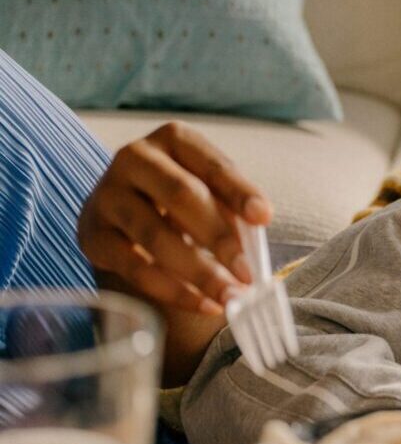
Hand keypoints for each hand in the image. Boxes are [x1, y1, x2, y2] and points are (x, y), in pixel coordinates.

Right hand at [77, 121, 271, 315]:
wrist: (124, 212)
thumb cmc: (182, 198)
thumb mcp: (211, 188)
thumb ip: (234, 202)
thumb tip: (260, 220)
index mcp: (173, 139)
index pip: (212, 164)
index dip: (239, 191)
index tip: (264, 218)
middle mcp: (134, 158)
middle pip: (180, 196)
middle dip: (218, 237)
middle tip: (247, 272)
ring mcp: (107, 195)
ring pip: (154, 235)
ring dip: (198, 272)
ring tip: (230, 296)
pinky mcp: (92, 235)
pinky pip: (134, 267)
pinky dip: (172, 291)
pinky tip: (203, 304)